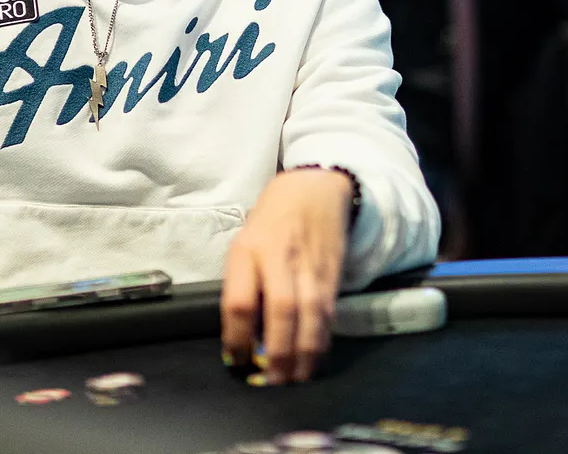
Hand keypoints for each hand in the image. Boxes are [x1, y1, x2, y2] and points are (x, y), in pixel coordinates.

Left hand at [221, 168, 353, 383]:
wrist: (316, 188)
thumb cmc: (272, 218)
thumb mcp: (245, 242)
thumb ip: (243, 283)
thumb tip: (242, 335)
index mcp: (248, 250)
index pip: (239, 302)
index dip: (236, 339)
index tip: (235, 360)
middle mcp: (280, 258)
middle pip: (280, 313)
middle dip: (276, 354)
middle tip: (269, 379)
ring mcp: (310, 267)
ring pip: (310, 318)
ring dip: (302, 355)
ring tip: (293, 378)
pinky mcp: (332, 274)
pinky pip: (328, 314)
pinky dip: (321, 341)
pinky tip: (313, 358)